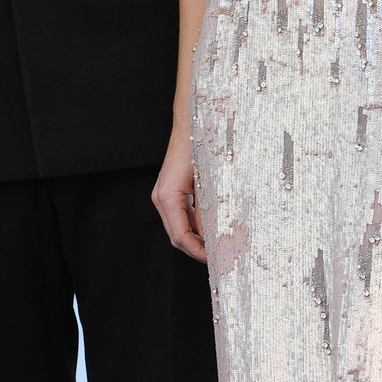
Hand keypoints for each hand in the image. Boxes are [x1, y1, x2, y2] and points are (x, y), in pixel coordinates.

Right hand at [152, 127, 206, 263]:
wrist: (191, 121)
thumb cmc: (201, 145)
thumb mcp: (209, 181)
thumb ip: (209, 210)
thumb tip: (216, 237)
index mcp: (168, 196)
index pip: (180, 237)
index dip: (198, 252)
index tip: (215, 259)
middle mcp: (161, 197)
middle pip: (177, 236)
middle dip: (197, 248)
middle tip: (220, 256)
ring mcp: (163, 194)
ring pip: (178, 227)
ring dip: (197, 238)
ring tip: (218, 244)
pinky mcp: (170, 190)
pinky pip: (180, 215)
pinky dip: (195, 225)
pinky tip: (212, 226)